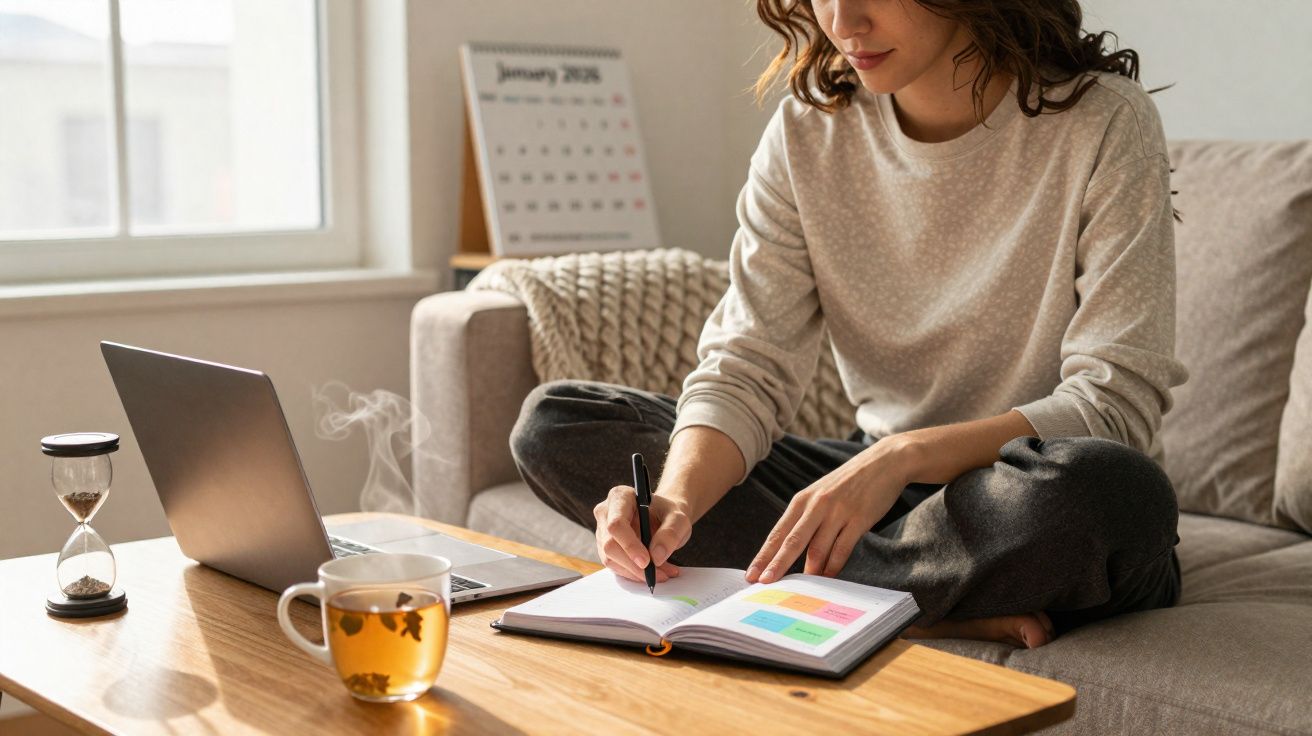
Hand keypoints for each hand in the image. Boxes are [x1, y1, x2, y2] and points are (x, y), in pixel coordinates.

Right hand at [593, 486, 691, 582]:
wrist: (664, 519)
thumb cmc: (668, 514)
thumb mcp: (678, 519)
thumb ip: (670, 534)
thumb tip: (656, 557)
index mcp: (620, 497)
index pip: (616, 524)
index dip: (629, 545)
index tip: (647, 561)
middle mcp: (606, 513)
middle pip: (610, 545)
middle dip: (634, 565)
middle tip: (659, 574)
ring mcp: (603, 531)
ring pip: (610, 559)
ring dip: (636, 572)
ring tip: (662, 573)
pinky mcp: (606, 548)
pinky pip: (615, 566)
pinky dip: (634, 574)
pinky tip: (653, 572)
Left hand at [746, 446, 908, 582]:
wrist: (883, 462)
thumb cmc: (847, 483)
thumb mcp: (820, 495)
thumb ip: (806, 519)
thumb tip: (790, 551)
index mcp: (802, 500)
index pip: (778, 533)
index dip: (764, 555)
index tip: (751, 574)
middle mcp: (817, 505)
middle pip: (792, 541)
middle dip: (777, 565)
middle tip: (764, 584)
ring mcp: (838, 512)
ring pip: (817, 548)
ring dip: (809, 571)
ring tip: (801, 589)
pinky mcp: (859, 518)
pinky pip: (842, 548)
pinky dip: (834, 566)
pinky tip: (828, 576)